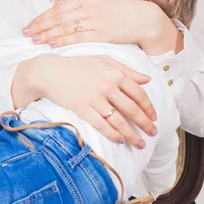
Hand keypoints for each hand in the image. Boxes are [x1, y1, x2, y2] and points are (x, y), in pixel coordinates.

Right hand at [14, 54, 156, 148]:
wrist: (50, 72)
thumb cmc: (77, 65)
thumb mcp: (103, 60)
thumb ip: (126, 69)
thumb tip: (147, 80)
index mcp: (115, 73)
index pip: (139, 94)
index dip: (149, 108)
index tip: (154, 117)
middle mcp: (107, 86)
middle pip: (132, 109)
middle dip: (145, 124)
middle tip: (152, 133)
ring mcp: (95, 98)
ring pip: (119, 121)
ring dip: (132, 134)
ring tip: (139, 143)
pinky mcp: (82, 109)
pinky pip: (102, 125)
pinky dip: (113, 134)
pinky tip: (120, 140)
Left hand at [22, 0, 166, 51]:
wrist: (145, 18)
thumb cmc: (122, 11)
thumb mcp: (99, 2)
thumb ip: (79, 4)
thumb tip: (58, 4)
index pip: (57, 9)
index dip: (41, 17)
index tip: (29, 24)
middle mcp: (88, 8)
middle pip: (58, 18)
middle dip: (39, 26)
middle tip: (25, 33)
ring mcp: (95, 20)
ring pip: (65, 27)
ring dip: (47, 34)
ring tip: (34, 39)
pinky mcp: (102, 33)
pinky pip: (79, 37)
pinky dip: (64, 40)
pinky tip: (52, 43)